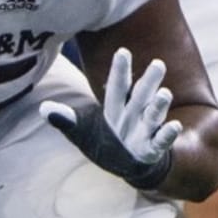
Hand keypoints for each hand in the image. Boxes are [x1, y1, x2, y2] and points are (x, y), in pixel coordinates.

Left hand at [40, 48, 181, 189]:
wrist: (128, 166)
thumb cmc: (106, 143)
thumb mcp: (82, 132)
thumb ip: (66, 120)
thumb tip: (42, 108)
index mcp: (115, 108)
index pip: (117, 87)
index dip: (119, 71)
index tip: (123, 51)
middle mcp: (133, 116)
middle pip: (140, 96)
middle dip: (148, 81)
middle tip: (158, 63)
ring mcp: (144, 132)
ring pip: (153, 115)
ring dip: (159, 105)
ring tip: (165, 93)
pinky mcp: (153, 149)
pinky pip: (161, 141)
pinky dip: (167, 134)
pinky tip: (174, 125)